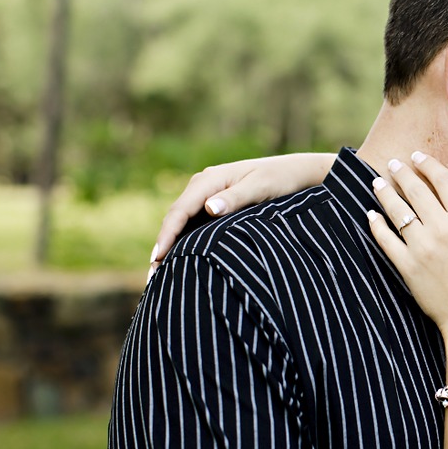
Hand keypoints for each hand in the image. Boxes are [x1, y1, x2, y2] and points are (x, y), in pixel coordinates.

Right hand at [149, 153, 334, 273]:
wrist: (295, 172)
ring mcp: (206, 193)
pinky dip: (183, 239)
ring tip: (159, 274)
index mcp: (209, 179)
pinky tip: (179, 260)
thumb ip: (236, 198)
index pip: (180, 210)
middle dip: (162, 244)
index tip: (158, 258)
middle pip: (174, 217)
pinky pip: (192, 222)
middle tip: (152, 277)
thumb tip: (209, 208)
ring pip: (181, 220)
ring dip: (170, 244)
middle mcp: (202, 184)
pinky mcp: (213, 203)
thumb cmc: (280, 179)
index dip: (167, 234)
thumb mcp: (261, 187)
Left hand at [367, 153, 447, 343]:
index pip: (444, 181)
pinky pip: (386, 240)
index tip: (419, 156)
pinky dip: (376, 225)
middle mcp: (442, 229)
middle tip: (394, 162)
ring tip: (378, 181)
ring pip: (398, 211)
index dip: (429, 165)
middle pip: (416, 191)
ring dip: (386, 193)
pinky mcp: (407, 267)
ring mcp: (421, 248)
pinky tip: (372, 215)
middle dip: (402, 173)